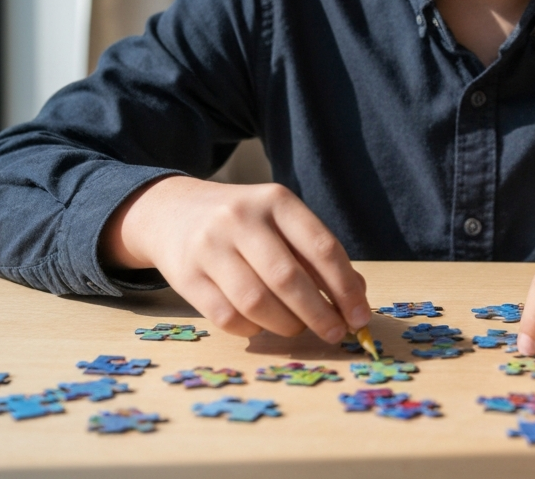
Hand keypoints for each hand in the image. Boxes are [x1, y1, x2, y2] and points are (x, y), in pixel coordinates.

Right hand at [100, 176, 371, 340]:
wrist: (173, 212)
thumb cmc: (245, 222)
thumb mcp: (281, 222)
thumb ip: (316, 255)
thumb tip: (356, 298)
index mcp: (276, 200)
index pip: (320, 246)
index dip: (345, 286)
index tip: (361, 315)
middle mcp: (242, 218)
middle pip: (288, 278)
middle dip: (319, 313)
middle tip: (336, 333)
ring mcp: (210, 246)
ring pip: (256, 302)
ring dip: (286, 325)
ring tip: (298, 327)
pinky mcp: (186, 277)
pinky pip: (227, 318)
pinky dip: (253, 329)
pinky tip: (262, 325)